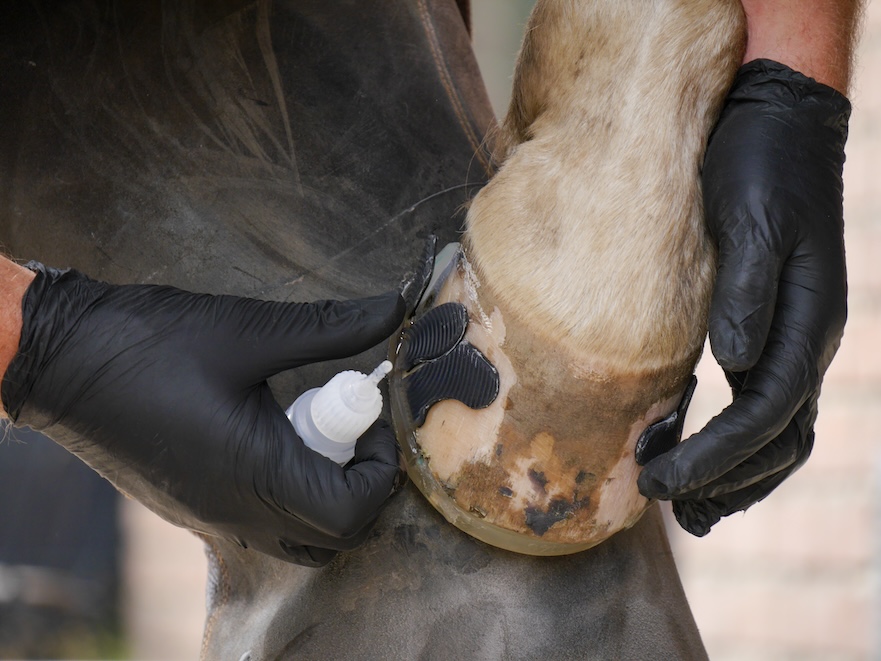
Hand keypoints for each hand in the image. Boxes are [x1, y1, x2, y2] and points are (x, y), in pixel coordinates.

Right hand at [2, 263, 406, 565]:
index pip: (350, 512)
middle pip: (333, 536)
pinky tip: (272, 434)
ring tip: (309, 429)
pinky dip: (288, 492)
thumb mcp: (249, 331)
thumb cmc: (149, 345)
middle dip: (360, 484)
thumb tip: (392, 309)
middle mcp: (234, 511)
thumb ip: (329, 328)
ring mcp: (210, 516)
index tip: (372, 419)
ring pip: (296, 537)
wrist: (59, 360)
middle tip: (347, 425)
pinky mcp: (193, 507)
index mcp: (255, 474)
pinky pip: (261, 524)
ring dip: (324, 491)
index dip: (380, 470)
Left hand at [638, 60, 850, 534]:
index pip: (765, 414)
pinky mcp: (766, 324)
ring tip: (684, 506)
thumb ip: (746, 293)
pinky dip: (726, 437)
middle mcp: (805, 338)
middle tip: (663, 503)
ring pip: (774, 430)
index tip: (658, 482)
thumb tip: (733, 363)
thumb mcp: (750, 220)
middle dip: (723, 480)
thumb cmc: (759, 166)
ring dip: (731, 473)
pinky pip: (756, 401)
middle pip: (776, 438)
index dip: (714, 457)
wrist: (775, 123)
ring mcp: (790, 335)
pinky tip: (685, 445)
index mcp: (806, 322)